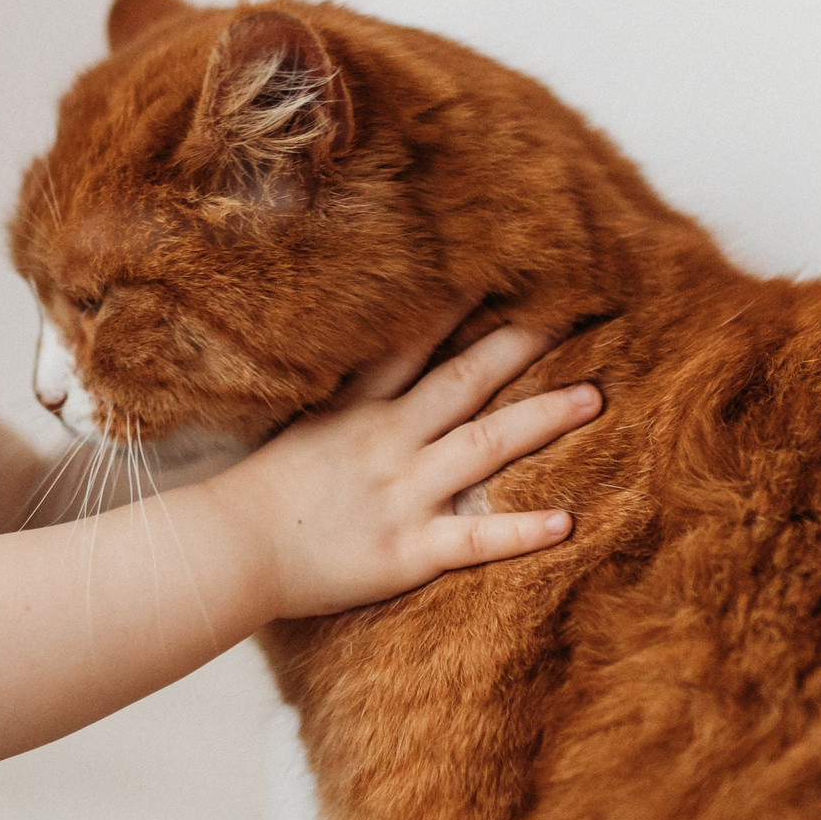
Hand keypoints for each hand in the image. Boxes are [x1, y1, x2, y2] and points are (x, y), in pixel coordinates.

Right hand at [211, 317, 596, 618]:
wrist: (227, 549)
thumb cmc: (256, 495)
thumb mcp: (299, 427)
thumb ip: (341, 401)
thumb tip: (368, 367)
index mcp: (358, 409)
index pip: (416, 342)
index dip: (460, 303)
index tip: (502, 269)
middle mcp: (388, 440)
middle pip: (465, 379)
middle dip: (521, 344)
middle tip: (575, 311)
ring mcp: (401, 494)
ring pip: (485, 445)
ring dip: (542, 419)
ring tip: (593, 398)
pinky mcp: (407, 550)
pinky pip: (475, 537)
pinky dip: (521, 530)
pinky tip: (567, 521)